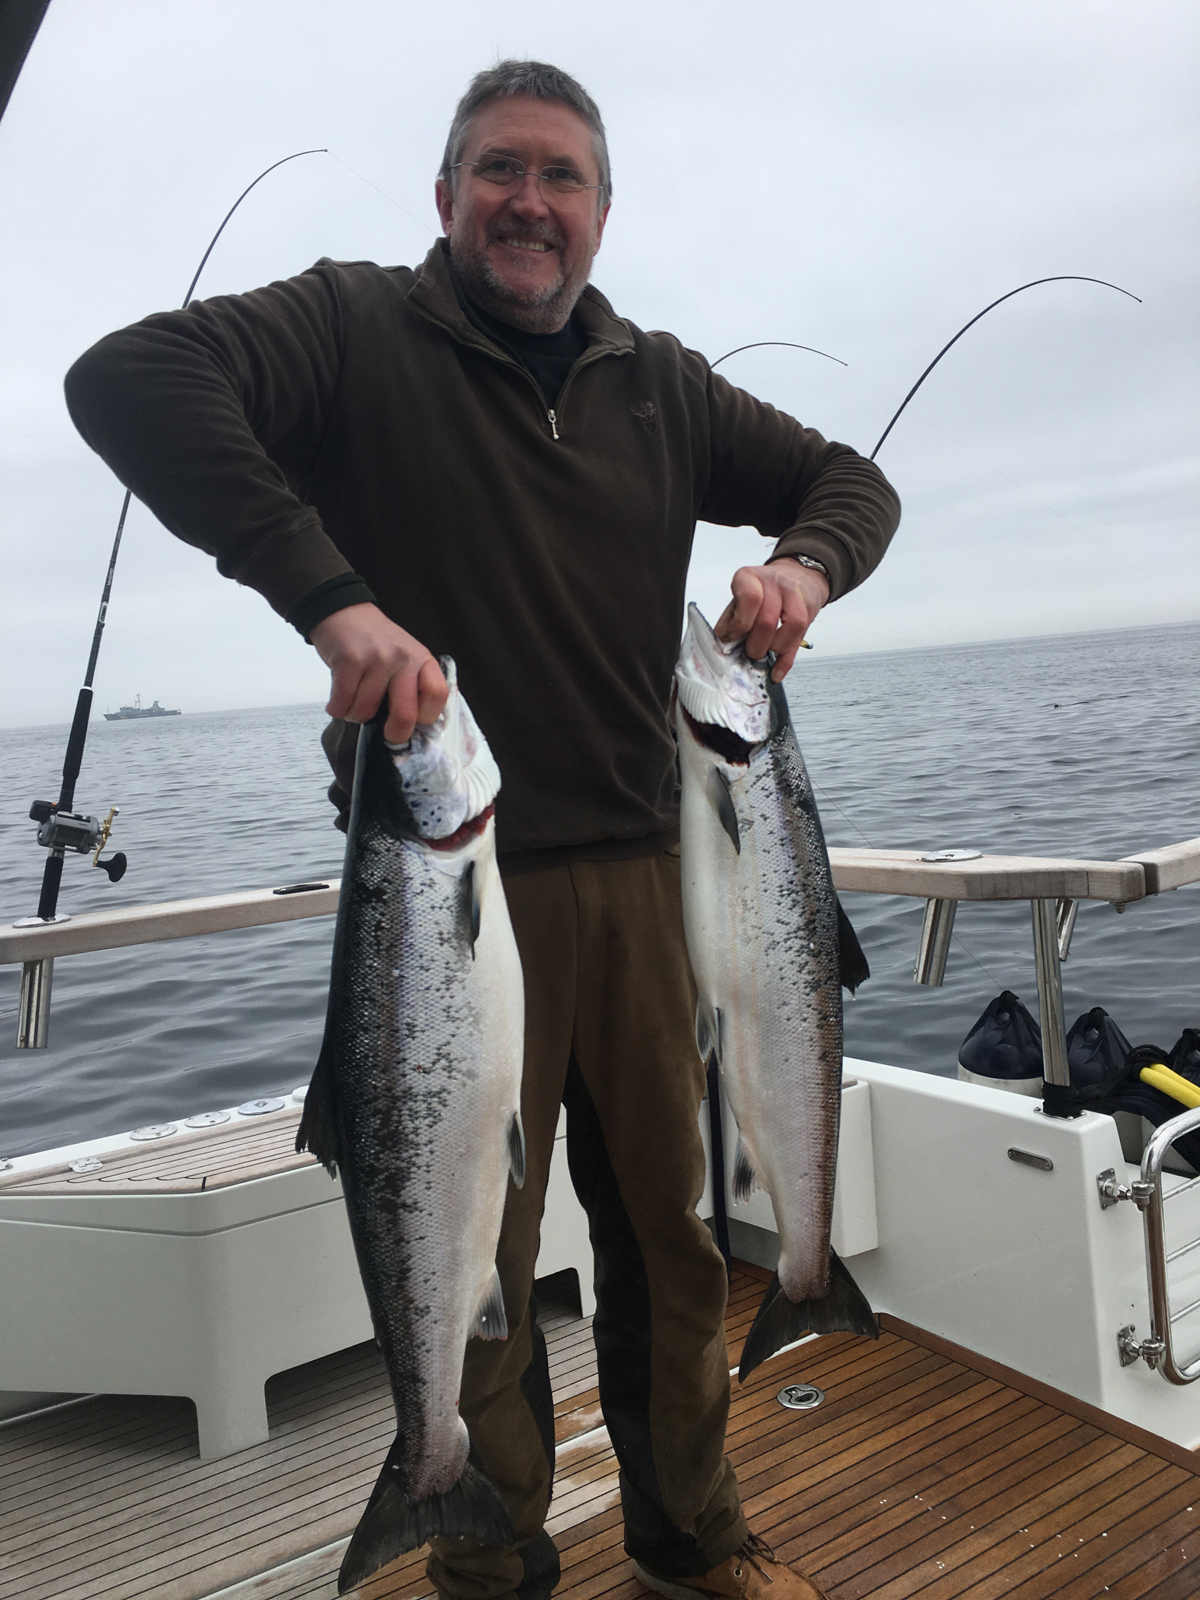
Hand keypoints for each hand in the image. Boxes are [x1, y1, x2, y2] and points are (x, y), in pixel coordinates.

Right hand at [310, 603, 447, 743]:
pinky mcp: (349, 661)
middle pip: (405, 714)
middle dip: (395, 734)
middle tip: (388, 735)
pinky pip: (343, 703)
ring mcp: (376, 659)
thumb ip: (412, 684)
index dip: (427, 716)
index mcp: (422, 659)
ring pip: (366, 711)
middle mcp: (403, 658)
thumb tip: (410, 727)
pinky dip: (337, 708)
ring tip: (354, 702)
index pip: (437, 695)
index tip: (415, 722)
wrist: (343, 611)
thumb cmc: (374, 641)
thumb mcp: (405, 656)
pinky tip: (339, 701)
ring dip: (355, 715)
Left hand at [715, 559, 829, 680]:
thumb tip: (723, 641)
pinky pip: (800, 639)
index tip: (735, 636)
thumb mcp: (740, 597)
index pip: (749, 598)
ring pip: (791, 626)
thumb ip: (730, 618)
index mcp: (750, 578)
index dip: (741, 623)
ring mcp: (795, 595)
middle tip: (750, 652)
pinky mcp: (809, 611)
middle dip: (756, 645)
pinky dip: (785, 661)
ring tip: (766, 652)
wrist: (797, 576)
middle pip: (768, 620)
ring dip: (774, 648)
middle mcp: (773, 583)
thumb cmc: (763, 590)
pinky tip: (776, 671)